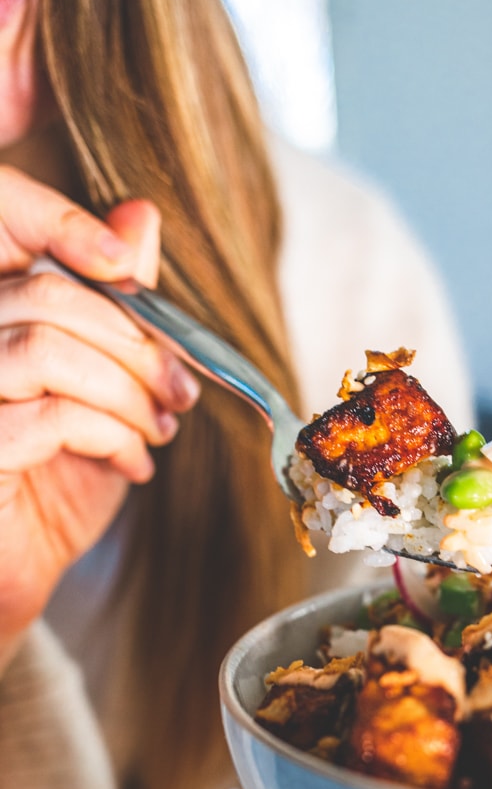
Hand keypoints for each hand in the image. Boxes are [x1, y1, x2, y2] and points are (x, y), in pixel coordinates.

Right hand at [0, 168, 199, 657]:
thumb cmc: (54, 481)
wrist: (15, 575)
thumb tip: (140, 214)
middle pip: (47, 296)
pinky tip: (134, 465)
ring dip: (129, 392)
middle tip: (179, 390)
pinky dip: (114, 438)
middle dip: (136, 343)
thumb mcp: (100, 386)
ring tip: (160, 428)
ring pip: (48, 350)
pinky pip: (52, 417)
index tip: (127, 267)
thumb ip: (114, 305)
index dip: (60, 221)